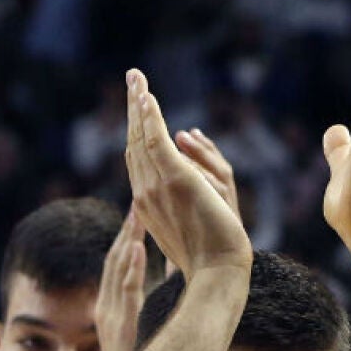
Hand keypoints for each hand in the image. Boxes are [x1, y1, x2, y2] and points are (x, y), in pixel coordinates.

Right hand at [94, 208, 145, 350]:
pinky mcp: (117, 326)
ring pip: (116, 269)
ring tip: (139, 210)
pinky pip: (123, 293)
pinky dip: (129, 268)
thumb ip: (147, 311)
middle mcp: (108, 306)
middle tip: (142, 198)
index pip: (120, 263)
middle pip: (116, 259)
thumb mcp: (141, 336)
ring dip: (127, 239)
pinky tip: (138, 248)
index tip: (142, 210)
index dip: (129, 236)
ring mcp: (110, 315)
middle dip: (128, 229)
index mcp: (113, 306)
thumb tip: (173, 282)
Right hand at [123, 69, 250, 277]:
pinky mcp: (176, 180)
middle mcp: (145, 193)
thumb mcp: (190, 229)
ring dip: (140, 105)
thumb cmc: (209, 260)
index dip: (136, 131)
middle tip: (133, 78)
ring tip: (137, 79)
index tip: (138, 107)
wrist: (217, 272)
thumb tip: (183, 196)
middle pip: (134, 142)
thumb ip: (179, 210)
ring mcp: (158, 186)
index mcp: (147, 204)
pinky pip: (158, 142)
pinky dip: (151, 118)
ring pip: (142, 138)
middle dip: (133, 109)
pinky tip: (148, 97)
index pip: (138, 159)